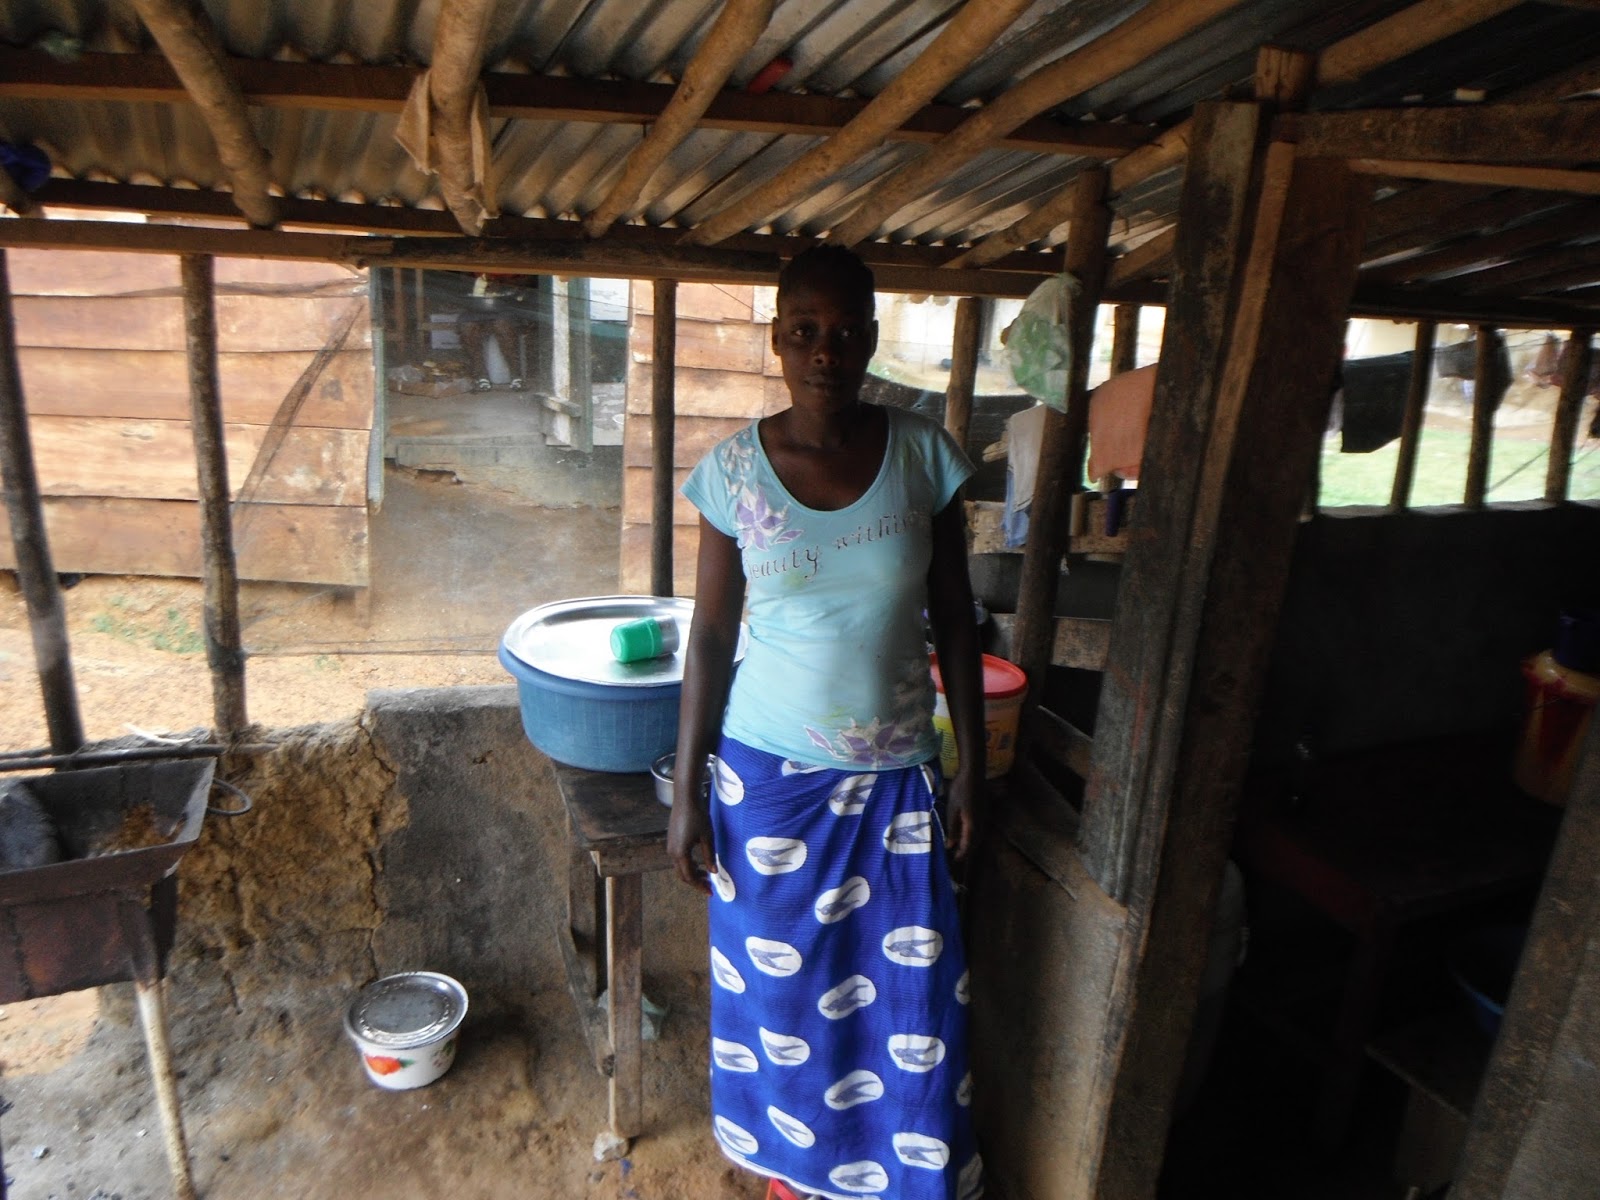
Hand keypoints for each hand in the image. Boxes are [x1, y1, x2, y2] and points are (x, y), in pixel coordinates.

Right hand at [667, 780, 714, 894]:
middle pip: (682, 875)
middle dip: (695, 882)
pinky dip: (688, 865)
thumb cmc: (698, 816)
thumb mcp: (707, 837)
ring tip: (705, 875)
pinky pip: (678, 859)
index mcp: (680, 854)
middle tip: (709, 886)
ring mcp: (670, 846)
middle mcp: (672, 852)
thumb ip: (709, 856)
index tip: (710, 892)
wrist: (685, 798)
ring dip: (691, 873)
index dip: (700, 886)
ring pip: (679, 867)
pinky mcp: (671, 840)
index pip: (689, 877)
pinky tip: (698, 862)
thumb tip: (713, 872)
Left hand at [944, 769, 982, 861]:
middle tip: (958, 856)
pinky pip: (980, 829)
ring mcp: (984, 817)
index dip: (962, 854)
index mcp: (972, 825)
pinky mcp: (984, 812)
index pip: (968, 845)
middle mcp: (980, 824)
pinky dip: (974, 835)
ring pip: (979, 836)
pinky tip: (967, 833)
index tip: (955, 860)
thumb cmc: (960, 791)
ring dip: (971, 843)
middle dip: (967, 851)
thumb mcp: (952, 810)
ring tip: (961, 847)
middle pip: (975, 843)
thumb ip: (952, 829)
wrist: (973, 775)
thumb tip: (951, 845)